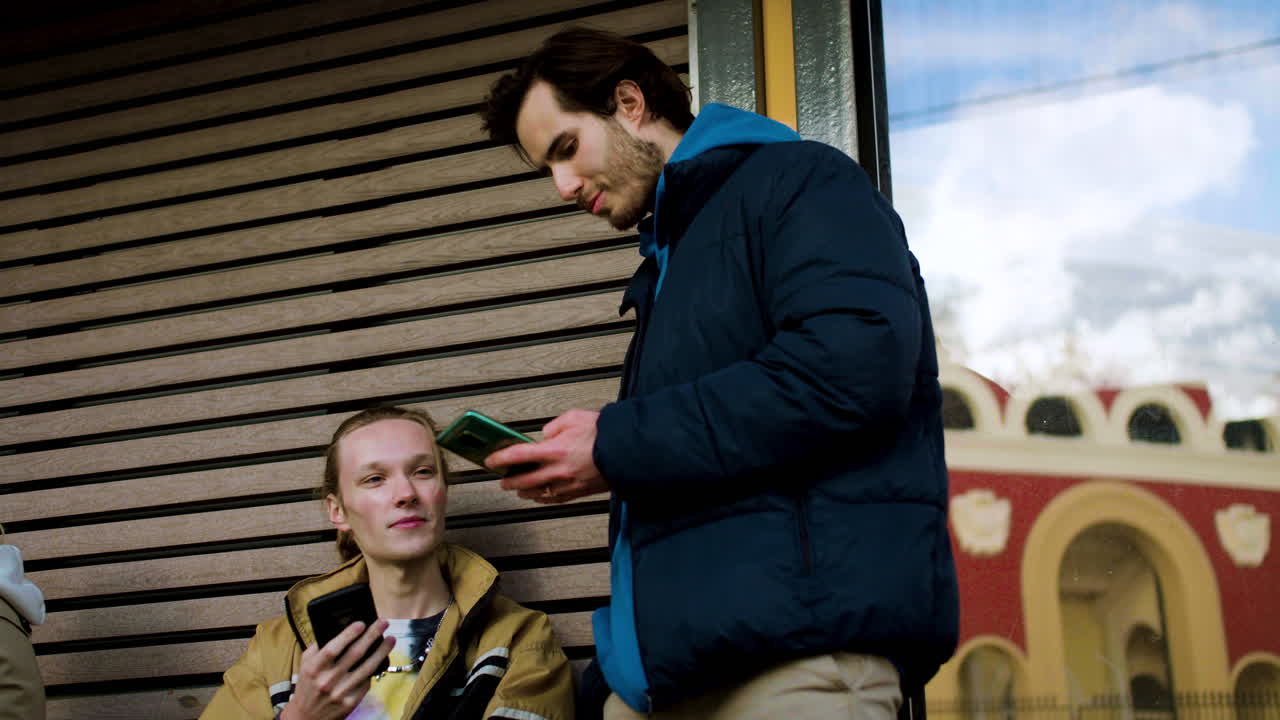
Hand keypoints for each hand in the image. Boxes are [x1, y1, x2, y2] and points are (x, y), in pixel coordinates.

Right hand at [281, 620, 394, 719]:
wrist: (307, 716)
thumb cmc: (308, 684)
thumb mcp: (306, 664)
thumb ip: (320, 647)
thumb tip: (341, 628)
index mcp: (314, 668)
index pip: (333, 648)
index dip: (348, 635)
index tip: (361, 623)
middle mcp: (327, 680)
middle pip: (355, 654)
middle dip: (372, 635)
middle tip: (384, 623)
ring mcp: (340, 692)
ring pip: (367, 668)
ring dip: (381, 651)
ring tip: (391, 639)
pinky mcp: (351, 702)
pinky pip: (367, 682)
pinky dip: (375, 669)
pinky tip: (381, 659)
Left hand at [486, 409, 609, 503]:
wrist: (627, 451)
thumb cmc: (604, 434)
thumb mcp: (575, 417)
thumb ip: (554, 426)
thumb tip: (545, 435)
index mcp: (555, 450)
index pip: (518, 456)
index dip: (500, 458)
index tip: (490, 460)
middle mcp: (558, 470)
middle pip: (523, 481)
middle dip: (508, 480)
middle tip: (501, 479)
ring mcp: (568, 484)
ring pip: (537, 494)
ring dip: (523, 491)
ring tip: (517, 488)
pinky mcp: (578, 492)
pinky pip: (554, 500)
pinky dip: (542, 499)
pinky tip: (538, 496)